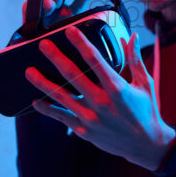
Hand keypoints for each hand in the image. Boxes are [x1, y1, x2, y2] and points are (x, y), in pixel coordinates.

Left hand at [25, 27, 175, 171]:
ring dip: (42, 82)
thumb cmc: (146, 110)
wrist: (146, 145)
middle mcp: (101, 102)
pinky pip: (61, 117)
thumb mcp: (144, 83)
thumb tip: (133, 37)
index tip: (69, 31)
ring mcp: (90, 117)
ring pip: (60, 96)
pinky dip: (47, 109)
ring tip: (29, 71)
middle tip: (43, 45)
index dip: (80, 43)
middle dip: (55, 57)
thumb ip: (135, 59)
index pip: (94, 59)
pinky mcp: (84, 130)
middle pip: (72, 75)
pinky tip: (35, 101)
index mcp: (117, 88)